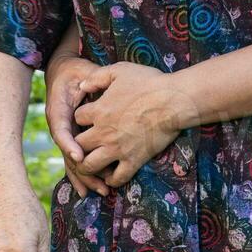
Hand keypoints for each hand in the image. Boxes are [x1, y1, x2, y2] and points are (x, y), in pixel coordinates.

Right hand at [45, 55, 108, 196]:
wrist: (63, 72)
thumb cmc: (75, 71)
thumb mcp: (83, 72)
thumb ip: (92, 80)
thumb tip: (98, 84)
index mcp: (59, 110)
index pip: (61, 130)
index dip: (69, 144)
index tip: (80, 156)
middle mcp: (60, 127)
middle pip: (69, 153)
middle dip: (84, 170)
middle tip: (101, 184)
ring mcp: (65, 135)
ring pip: (73, 161)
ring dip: (88, 177)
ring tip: (103, 191)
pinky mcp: (72, 139)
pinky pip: (77, 159)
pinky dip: (84, 175)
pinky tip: (91, 190)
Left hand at [74, 63, 190, 186]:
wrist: (174, 101)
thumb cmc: (150, 83)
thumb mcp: (120, 71)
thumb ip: (97, 77)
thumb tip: (81, 85)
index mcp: (98, 110)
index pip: (76, 119)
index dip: (81, 118)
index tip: (89, 118)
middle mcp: (103, 132)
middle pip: (77, 146)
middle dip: (77, 146)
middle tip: (85, 145)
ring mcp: (117, 149)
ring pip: (90, 167)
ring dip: (88, 167)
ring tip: (93, 164)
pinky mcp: (133, 160)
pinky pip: (117, 178)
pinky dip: (112, 180)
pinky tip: (112, 175)